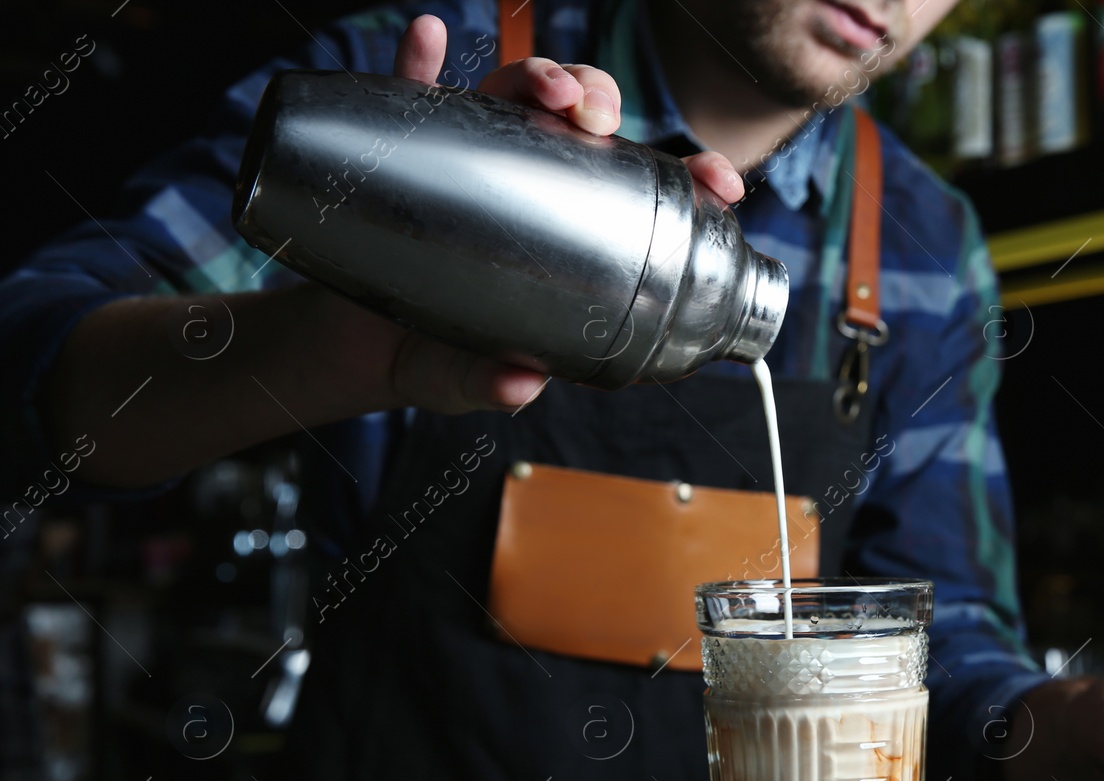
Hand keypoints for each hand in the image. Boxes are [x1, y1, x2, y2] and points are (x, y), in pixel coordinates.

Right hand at [307, 16, 749, 417]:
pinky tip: (429, 37)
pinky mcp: (406, 154)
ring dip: (537, 80)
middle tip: (597, 121)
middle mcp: (529, 191)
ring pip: (514, 100)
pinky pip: (413, 97)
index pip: (641, 200)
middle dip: (601, 105)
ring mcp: (471, 164)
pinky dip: (420, 63)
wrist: (350, 349)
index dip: (688, 183)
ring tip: (545, 92)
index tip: (718, 182)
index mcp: (569, 242)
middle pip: (581, 129)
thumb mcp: (464, 382)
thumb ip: (488, 386)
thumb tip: (517, 386)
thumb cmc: (431, 362)